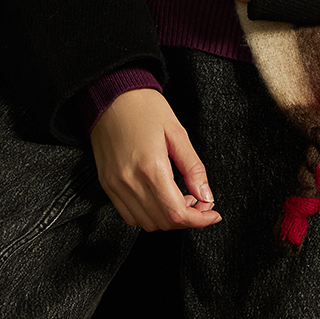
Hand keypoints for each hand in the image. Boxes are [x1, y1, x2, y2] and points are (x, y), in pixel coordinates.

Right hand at [89, 89, 221, 231]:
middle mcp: (130, 182)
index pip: (177, 213)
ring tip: (180, 197)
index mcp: (150, 167)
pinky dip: (148, 214)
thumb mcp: (177, 132)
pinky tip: (159, 197)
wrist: (111, 95)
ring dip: (167, 218)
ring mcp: (115, 186)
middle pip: (163, 222)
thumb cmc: (145, 107)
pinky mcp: (106, 185)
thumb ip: (193, 168)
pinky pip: (129, 215)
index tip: (213, 214)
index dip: (199, 220)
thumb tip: (206, 196)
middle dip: (187, 218)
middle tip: (199, 201)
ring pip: (146, 223)